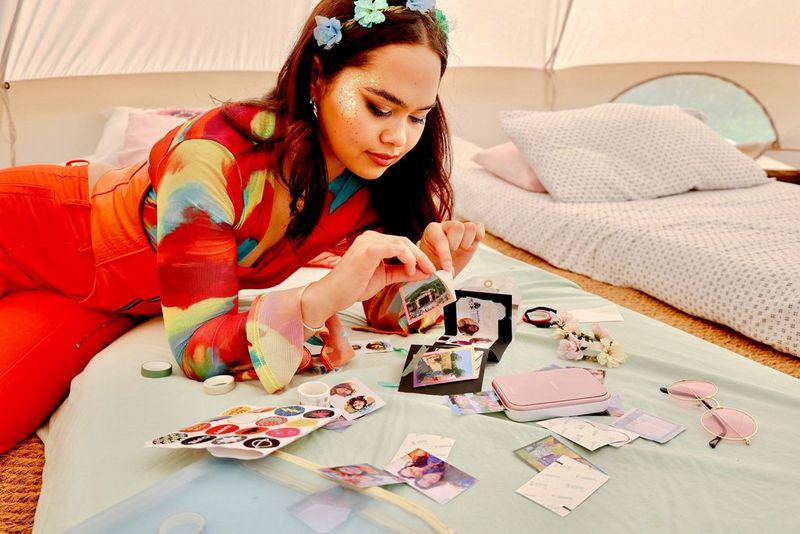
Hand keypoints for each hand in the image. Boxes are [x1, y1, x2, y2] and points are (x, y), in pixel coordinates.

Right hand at [302, 231, 435, 322]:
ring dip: (416, 257)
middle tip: (433, 270)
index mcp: (373, 242)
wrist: (332, 295)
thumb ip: (402, 272)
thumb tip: (424, 272)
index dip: (418, 255)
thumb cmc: (353, 286)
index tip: (430, 269)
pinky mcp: (366, 251)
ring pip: (401, 243)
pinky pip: (393, 248)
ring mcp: (367, 242)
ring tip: (422, 271)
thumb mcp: (384, 278)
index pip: (401, 243)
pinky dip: (407, 257)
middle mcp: (370, 238)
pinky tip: (411, 269)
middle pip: (404, 241)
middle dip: (421, 256)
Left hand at [419, 220, 484, 275]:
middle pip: (457, 226)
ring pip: (470, 227)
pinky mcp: (471, 232)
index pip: (440, 239)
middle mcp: (446, 226)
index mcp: (432, 231)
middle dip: (457, 243)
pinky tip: (470, 245)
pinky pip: (478, 227)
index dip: (445, 255)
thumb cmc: (435, 263)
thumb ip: (438, 269)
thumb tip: (449, 272)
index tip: (447, 268)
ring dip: (467, 241)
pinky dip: (478, 235)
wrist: (443, 264)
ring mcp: (460, 227)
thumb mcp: (432, 266)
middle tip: (454, 252)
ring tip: (462, 249)